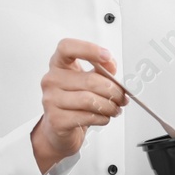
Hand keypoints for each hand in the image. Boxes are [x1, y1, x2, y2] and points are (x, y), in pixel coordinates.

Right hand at [30, 38, 128, 172]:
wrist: (58, 128)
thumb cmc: (74, 101)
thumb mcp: (87, 80)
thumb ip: (100, 70)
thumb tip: (110, 65)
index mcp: (59, 64)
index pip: (67, 47)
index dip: (88, 49)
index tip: (107, 56)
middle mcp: (51, 80)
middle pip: (90, 80)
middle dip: (113, 90)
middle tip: (122, 97)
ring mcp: (51, 100)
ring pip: (90, 100)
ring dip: (110, 106)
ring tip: (115, 109)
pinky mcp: (56, 120)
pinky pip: (87, 117)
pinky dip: (102, 118)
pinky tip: (103, 117)